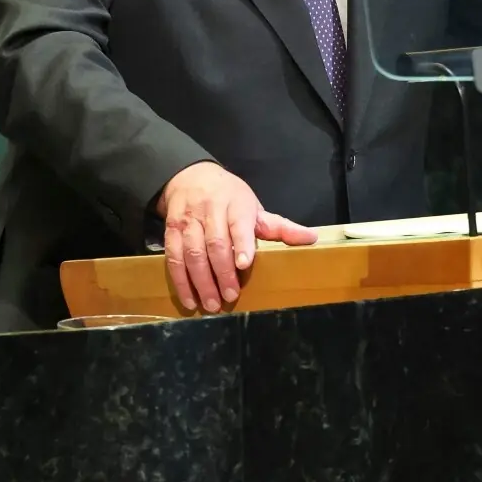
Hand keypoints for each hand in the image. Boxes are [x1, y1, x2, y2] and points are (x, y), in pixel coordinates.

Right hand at [155, 161, 315, 312]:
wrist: (190, 177)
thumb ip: (280, 227)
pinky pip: (173, 258)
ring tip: (212, 303)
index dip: (241, 244)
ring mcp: (188, 221)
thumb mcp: (255, 207)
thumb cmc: (230, 198)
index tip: (244, 264)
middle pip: (214, 244)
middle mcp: (210, 212)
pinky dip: (180, 281)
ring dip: (201, 281)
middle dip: (222, 272)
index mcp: (235, 205)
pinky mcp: (170, 231)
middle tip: (230, 296)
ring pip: (192, 253)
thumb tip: (311, 238)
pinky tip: (190, 300)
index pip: (238, 224)